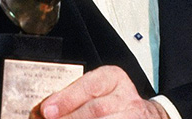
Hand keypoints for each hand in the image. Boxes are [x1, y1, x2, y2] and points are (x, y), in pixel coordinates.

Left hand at [29, 66, 168, 118]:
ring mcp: (135, 115)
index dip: (66, 99)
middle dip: (70, 117)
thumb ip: (75, 95)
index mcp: (113, 77)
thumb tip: (46, 108)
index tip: (46, 110)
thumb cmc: (112, 100)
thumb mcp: (98, 89)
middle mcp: (127, 96)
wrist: (145, 115)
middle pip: (96, 109)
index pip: (88, 86)